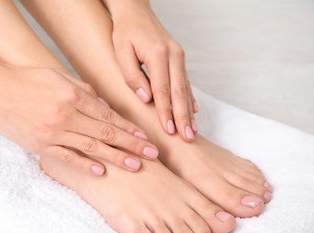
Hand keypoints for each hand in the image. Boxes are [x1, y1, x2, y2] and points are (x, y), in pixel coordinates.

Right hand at [0, 66, 158, 174]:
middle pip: (107, 133)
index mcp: (73, 95)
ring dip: (116, 157)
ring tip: (136, 165)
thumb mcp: (59, 75)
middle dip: (133, 144)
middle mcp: (67, 114)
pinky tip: (102, 171)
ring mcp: (53, 131)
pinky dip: (85, 164)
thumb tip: (105, 105)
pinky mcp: (40, 144)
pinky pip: (67, 157)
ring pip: (92, 147)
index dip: (130, 128)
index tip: (146, 137)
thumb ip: (84, 90)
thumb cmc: (27, 79)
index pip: (110, 116)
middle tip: (153, 154)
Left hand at [110, 2, 197, 141]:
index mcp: (158, 54)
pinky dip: (190, 99)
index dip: (166, 112)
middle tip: (187, 138)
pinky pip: (186, 82)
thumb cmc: (125, 32)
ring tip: (192, 131)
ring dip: (188, 112)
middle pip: (179, 92)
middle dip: (183, 117)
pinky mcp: (179, 59)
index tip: (168, 130)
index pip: (163, 90)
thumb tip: (147, 100)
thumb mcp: (121, 52)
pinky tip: (193, 112)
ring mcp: (179, 57)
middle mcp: (174, 55)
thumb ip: (133, 76)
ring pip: (186, 89)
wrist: (136, 12)